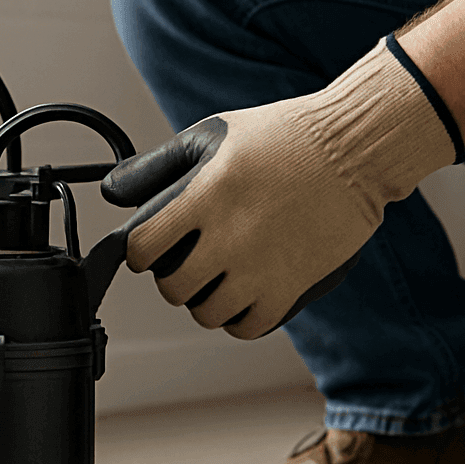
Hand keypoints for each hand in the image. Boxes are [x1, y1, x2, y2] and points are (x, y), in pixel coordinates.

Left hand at [101, 38, 460, 338]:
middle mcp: (230, 238)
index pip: (142, 248)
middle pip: (172, 287)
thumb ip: (156, 167)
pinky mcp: (291, 289)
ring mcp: (262, 268)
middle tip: (192, 259)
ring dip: (206, 298)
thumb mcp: (211, 136)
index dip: (141, 250)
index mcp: (205, 197)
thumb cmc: (280, 139)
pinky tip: (247, 290)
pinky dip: (239, 315)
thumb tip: (111, 192)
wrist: (353, 149)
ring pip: (206, 313)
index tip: (153, 245)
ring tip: (222, 274)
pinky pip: (246, 327)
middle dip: (173, 275)